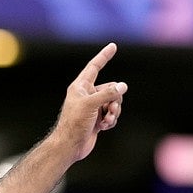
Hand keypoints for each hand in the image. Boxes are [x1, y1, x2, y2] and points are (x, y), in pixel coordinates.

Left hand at [55, 43, 127, 161]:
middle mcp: (86, 95)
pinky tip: (104, 127)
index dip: (103, 56)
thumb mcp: (91, 105)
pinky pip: (112, 114)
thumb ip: (107, 94)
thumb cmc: (74, 124)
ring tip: (106, 120)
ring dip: (114, 111)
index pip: (94, 67)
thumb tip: (122, 86)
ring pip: (114, 102)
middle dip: (115, 99)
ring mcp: (92, 107)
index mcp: (80, 87)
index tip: (113, 46)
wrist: (70, 146)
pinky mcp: (97, 119)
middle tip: (109, 109)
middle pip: (111, 88)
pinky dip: (111, 120)